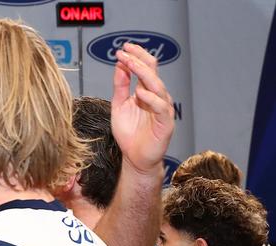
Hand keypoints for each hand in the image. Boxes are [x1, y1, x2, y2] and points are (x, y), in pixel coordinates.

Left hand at [112, 43, 174, 174]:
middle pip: (153, 73)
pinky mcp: (166, 123)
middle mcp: (156, 97)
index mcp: (146, 92)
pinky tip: (140, 93)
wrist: (134, 158)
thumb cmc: (129, 133)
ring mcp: (163, 109)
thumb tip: (120, 65)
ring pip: (158, 87)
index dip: (136, 56)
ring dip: (144, 74)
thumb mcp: (119, 106)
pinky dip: (151, 99)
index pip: (145, 68)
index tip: (123, 47)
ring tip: (131, 65)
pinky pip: (161, 107)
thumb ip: (120, 87)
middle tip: (125, 51)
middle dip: (139, 60)